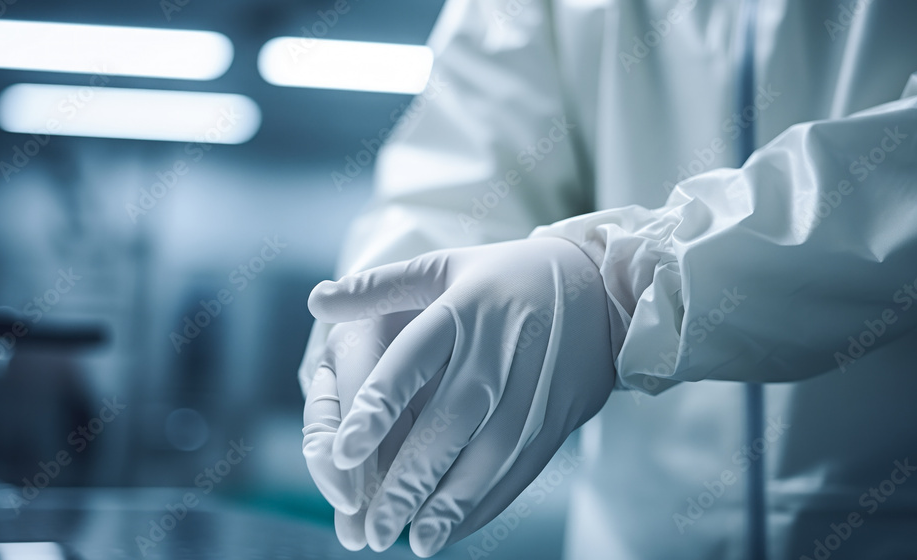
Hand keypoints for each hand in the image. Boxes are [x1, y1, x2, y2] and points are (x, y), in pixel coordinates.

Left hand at [308, 237, 615, 555]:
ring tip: (414, 542)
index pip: (412, 362)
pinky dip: (487, 503)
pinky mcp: (555, 419)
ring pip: (488, 456)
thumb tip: (315, 300)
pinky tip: (454, 529)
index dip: (378, 407)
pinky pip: (519, 469)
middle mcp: (499, 353)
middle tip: (372, 527)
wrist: (601, 290)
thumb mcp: (445, 266)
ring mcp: (534, 390)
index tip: (343, 451)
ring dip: (451, 504)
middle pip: (450, 423)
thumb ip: (379, 287)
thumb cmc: (505, 276)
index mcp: (463, 310)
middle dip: (411, 479)